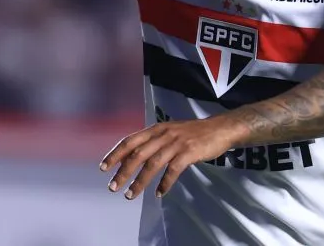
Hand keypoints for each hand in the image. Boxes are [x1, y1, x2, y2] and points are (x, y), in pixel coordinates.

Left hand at [100, 118, 241, 199]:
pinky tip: (159, 193)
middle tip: (113, 187)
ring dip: (140, 181)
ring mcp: (176, 143)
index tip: (103, 167)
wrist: (220, 129)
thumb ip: (153, 141)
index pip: (130, 141)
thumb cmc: (193, 132)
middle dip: (123, 172)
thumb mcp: (169, 131)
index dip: (115, 154)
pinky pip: (173, 170)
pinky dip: (164, 183)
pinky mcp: (189, 152)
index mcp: (156, 128)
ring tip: (130, 195)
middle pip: (137, 154)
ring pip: (152, 164)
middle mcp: (163, 134)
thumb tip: (133, 156)